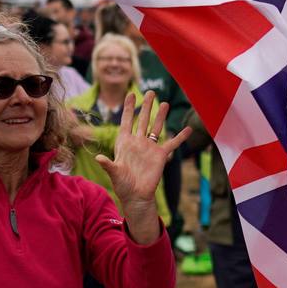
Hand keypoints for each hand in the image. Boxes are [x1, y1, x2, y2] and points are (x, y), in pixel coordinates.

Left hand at [96, 90, 190, 208]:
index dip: (129, 108)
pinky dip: (180, 137)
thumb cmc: (123, 185)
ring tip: (165, 103)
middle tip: (151, 92)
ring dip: (160, 116)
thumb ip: (108, 165)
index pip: (127, 121)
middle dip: (146, 106)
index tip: (131, 93)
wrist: (136, 196)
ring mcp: (150, 148)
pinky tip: (188, 129)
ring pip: (156, 127)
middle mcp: (138, 142)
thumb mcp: (114, 173)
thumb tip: (98, 158)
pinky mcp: (160, 156)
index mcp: (125, 142)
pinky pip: (172, 144)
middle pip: (143, 120)